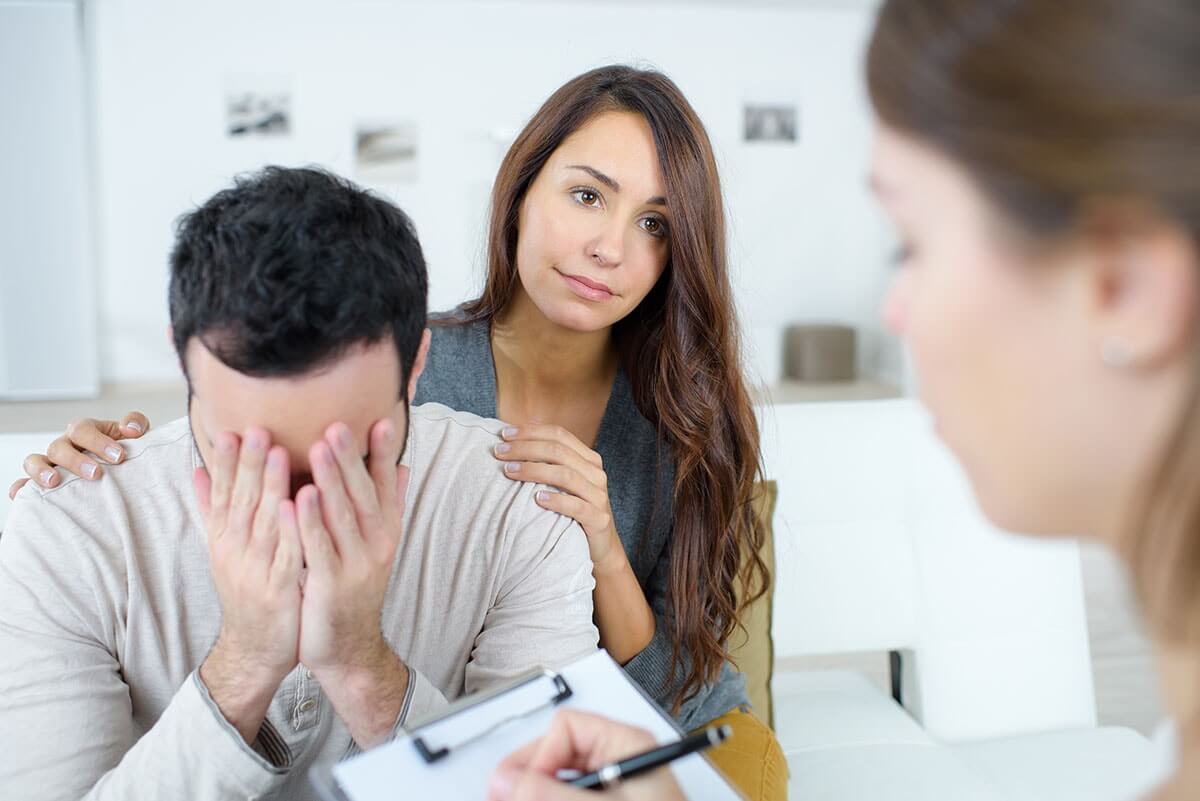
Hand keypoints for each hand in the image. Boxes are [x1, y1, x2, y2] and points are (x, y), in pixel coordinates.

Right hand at [9, 412, 149, 498]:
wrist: (122, 467)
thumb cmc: (125, 450)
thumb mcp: (134, 434)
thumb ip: (136, 423)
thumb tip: (131, 428)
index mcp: (85, 431)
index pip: (83, 429)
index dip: (98, 441)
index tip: (119, 457)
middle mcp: (65, 446)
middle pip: (59, 447)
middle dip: (76, 460)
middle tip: (96, 474)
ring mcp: (52, 464)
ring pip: (35, 461)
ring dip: (41, 471)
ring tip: (53, 482)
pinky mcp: (44, 482)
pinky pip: (24, 484)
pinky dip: (21, 488)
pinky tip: (21, 495)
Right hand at [197, 427, 302, 742]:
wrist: (255, 650)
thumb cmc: (248, 591)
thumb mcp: (226, 549)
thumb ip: (214, 509)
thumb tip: (196, 470)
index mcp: (224, 538)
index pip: (222, 492)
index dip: (225, 461)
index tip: (230, 427)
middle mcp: (234, 550)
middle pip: (239, 500)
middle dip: (247, 462)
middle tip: (255, 427)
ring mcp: (254, 570)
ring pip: (261, 522)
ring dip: (268, 487)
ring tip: (277, 452)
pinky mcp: (277, 589)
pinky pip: (284, 556)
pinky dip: (288, 531)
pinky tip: (295, 506)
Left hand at [286, 419, 409, 746]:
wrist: (346, 647)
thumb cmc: (352, 589)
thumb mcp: (376, 547)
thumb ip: (388, 506)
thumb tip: (403, 467)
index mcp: (385, 531)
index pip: (387, 484)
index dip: (384, 453)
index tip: (382, 419)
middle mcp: (376, 545)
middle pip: (364, 494)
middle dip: (351, 458)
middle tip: (339, 424)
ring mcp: (355, 565)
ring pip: (342, 516)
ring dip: (330, 481)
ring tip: (318, 447)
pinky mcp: (330, 585)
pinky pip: (317, 549)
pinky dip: (307, 523)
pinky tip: (295, 499)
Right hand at [487, 710, 686, 800]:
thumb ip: (553, 795)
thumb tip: (508, 780)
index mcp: (627, 745)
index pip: (566, 728)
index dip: (539, 756)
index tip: (522, 787)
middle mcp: (618, 761)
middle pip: (557, 755)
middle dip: (531, 779)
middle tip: (507, 798)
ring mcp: (613, 787)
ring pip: (559, 780)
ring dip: (539, 793)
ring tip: (517, 800)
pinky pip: (569, 796)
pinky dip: (553, 800)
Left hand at [492, 424, 623, 574]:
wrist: (600, 547)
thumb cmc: (573, 511)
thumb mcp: (563, 483)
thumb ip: (547, 463)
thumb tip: (512, 439)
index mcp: (587, 459)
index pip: (559, 434)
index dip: (531, 431)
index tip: (504, 434)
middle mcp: (595, 473)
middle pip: (558, 451)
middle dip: (525, 448)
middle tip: (499, 452)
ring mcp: (599, 496)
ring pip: (565, 475)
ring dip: (534, 470)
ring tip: (509, 471)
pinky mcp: (599, 519)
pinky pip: (577, 506)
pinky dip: (556, 500)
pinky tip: (536, 499)